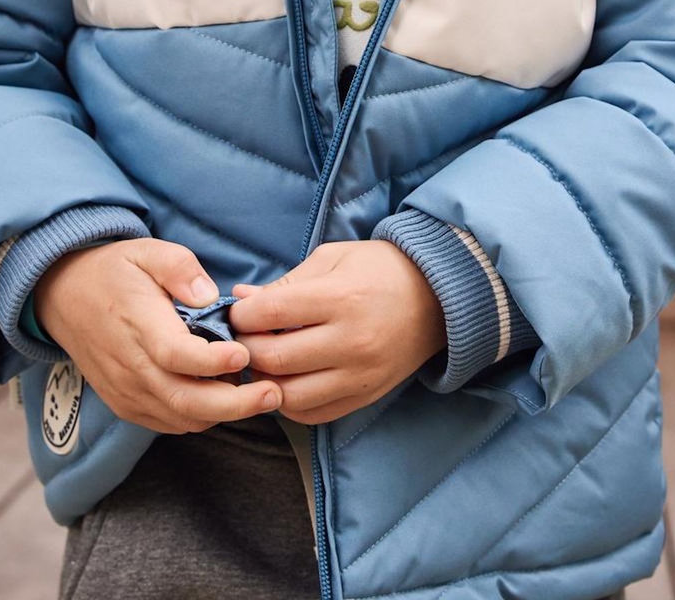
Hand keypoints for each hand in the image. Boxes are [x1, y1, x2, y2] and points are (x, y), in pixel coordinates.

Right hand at [33, 238, 281, 433]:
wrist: (64, 296)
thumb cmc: (115, 271)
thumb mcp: (148, 250)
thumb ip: (180, 268)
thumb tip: (209, 296)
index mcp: (137, 324)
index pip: (177, 355)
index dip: (212, 362)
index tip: (244, 354)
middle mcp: (130, 366)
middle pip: (185, 400)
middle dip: (235, 404)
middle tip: (274, 393)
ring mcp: (126, 391)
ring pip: (181, 418)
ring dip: (222, 413)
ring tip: (259, 395)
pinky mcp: (125, 404)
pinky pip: (168, 423)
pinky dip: (200, 417)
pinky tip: (225, 398)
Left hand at [227, 240, 446, 424]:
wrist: (438, 296)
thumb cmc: (381, 269)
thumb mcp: (333, 259)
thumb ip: (286, 282)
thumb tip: (241, 300)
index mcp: (340, 299)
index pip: (271, 314)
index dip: (241, 315)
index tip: (236, 313)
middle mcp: (350, 341)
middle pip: (274, 357)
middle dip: (244, 349)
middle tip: (242, 339)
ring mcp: (360, 375)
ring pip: (289, 395)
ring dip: (265, 381)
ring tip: (262, 362)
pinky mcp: (367, 396)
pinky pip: (314, 414)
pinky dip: (290, 403)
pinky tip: (287, 381)